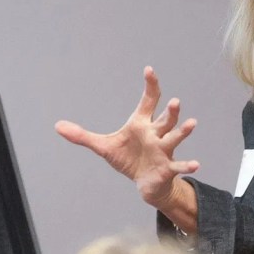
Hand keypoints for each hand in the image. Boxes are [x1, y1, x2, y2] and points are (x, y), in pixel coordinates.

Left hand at [55, 66, 199, 210]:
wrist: (145, 182)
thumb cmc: (128, 159)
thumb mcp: (103, 147)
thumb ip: (82, 136)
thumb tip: (57, 126)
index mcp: (142, 124)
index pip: (149, 100)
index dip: (150, 85)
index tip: (149, 70)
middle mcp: (156, 134)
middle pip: (165, 119)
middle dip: (170, 111)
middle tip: (174, 101)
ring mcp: (164, 150)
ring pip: (174, 137)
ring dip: (182, 131)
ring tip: (191, 123)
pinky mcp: (168, 167)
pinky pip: (179, 165)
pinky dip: (187, 165)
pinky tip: (196, 164)